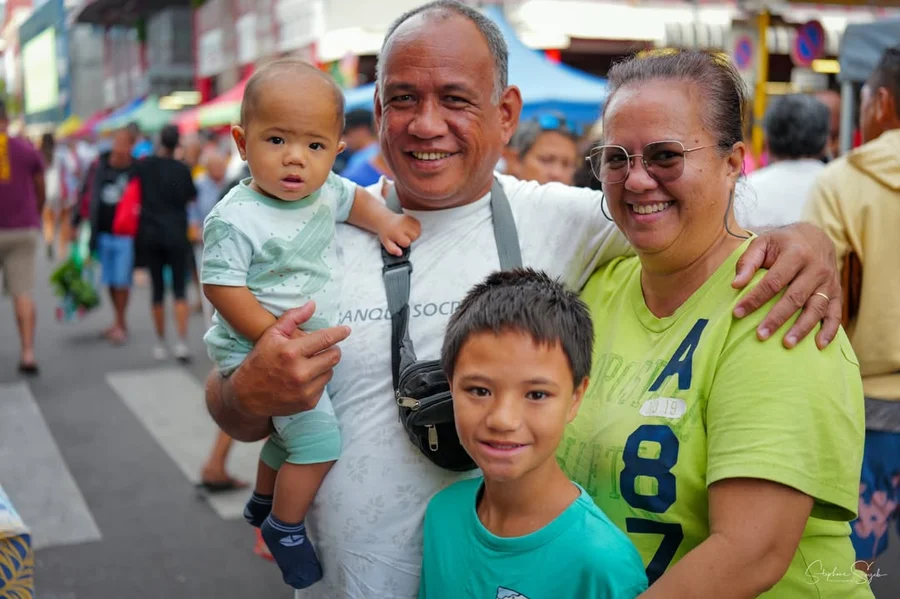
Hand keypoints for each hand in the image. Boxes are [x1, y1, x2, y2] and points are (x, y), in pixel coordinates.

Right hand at [229, 302, 350, 417]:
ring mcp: (305, 390)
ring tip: (309, 363)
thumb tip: (312, 305)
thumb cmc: (259, 361)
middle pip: (333, 356)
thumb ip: (293, 318)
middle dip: (331, 349)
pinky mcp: (308, 402)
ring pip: (330, 371)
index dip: (339, 333)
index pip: (325, 339)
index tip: (346, 330)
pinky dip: (317, 380)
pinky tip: (303, 378)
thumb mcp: (271, 335)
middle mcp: (300, 372)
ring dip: (324, 365)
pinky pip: (323, 386)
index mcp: (291, 352)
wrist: (246, 396)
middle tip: (323, 348)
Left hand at [379, 214, 421, 255]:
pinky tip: (409, 229)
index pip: (407, 243)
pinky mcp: (411, 217)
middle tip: (403, 236)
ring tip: (406, 233)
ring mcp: (408, 220)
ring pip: (418, 232)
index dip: (403, 244)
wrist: (384, 219)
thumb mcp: (386, 243)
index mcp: (397, 232)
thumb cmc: (386, 232)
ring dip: (414, 234)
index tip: (399, 240)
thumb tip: (400, 253)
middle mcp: (404, 225)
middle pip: (414, 237)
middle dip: (410, 239)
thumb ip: (392, 249)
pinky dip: (416, 228)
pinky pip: (419, 225)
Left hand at [732, 223, 841, 349]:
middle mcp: (816, 268)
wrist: (816, 236)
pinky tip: (819, 345)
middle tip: (760, 335)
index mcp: (796, 254)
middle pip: (795, 297)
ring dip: (802, 328)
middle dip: (776, 318)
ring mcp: (829, 282)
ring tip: (786, 344)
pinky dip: (829, 330)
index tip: (738, 313)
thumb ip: (748, 262)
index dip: (755, 298)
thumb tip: (736, 285)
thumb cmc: (783, 243)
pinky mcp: (836, 292)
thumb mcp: (763, 242)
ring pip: (816, 308)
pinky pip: (835, 313)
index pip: (773, 281)